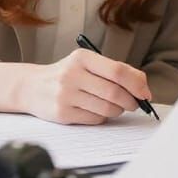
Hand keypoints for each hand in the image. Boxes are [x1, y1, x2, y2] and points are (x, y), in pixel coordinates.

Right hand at [0, 50, 151, 123]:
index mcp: (83, 58)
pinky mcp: (62, 113)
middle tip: (135, 103)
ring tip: (116, 106)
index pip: (117, 71)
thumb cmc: (68, 74)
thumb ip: (114, 71)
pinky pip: (94, 119)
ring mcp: (66, 95)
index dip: (136, 83)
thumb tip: (143, 86)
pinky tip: (97, 111)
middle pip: (114, 92)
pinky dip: (103, 117)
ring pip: (106, 108)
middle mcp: (73, 75)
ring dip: (117, 110)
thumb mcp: (87, 64)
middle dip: (131, 101)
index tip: (145, 93)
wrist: (32, 87)